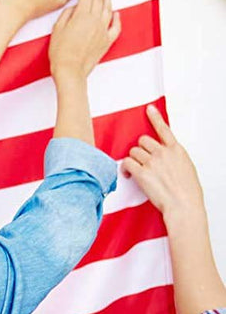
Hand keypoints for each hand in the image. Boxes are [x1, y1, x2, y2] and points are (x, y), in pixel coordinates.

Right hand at [48, 0, 121, 84]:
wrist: (70, 70)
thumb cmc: (60, 52)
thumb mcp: (57, 29)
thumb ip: (67, 14)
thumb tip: (75, 7)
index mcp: (82, 16)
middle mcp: (95, 20)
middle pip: (98, 0)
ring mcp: (103, 30)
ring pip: (108, 10)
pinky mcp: (107, 41)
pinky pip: (116, 27)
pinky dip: (118, 18)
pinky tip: (117, 13)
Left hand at [122, 105, 205, 224]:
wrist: (183, 204)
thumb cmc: (187, 191)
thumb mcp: (185, 167)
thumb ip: (173, 158)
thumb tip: (164, 157)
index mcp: (176, 150)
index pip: (164, 129)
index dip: (155, 118)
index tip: (149, 109)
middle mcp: (163, 153)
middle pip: (142, 141)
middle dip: (141, 150)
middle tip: (143, 161)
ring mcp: (152, 162)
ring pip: (133, 152)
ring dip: (133, 160)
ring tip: (137, 171)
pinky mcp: (142, 172)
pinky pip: (126, 163)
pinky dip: (125, 169)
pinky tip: (130, 175)